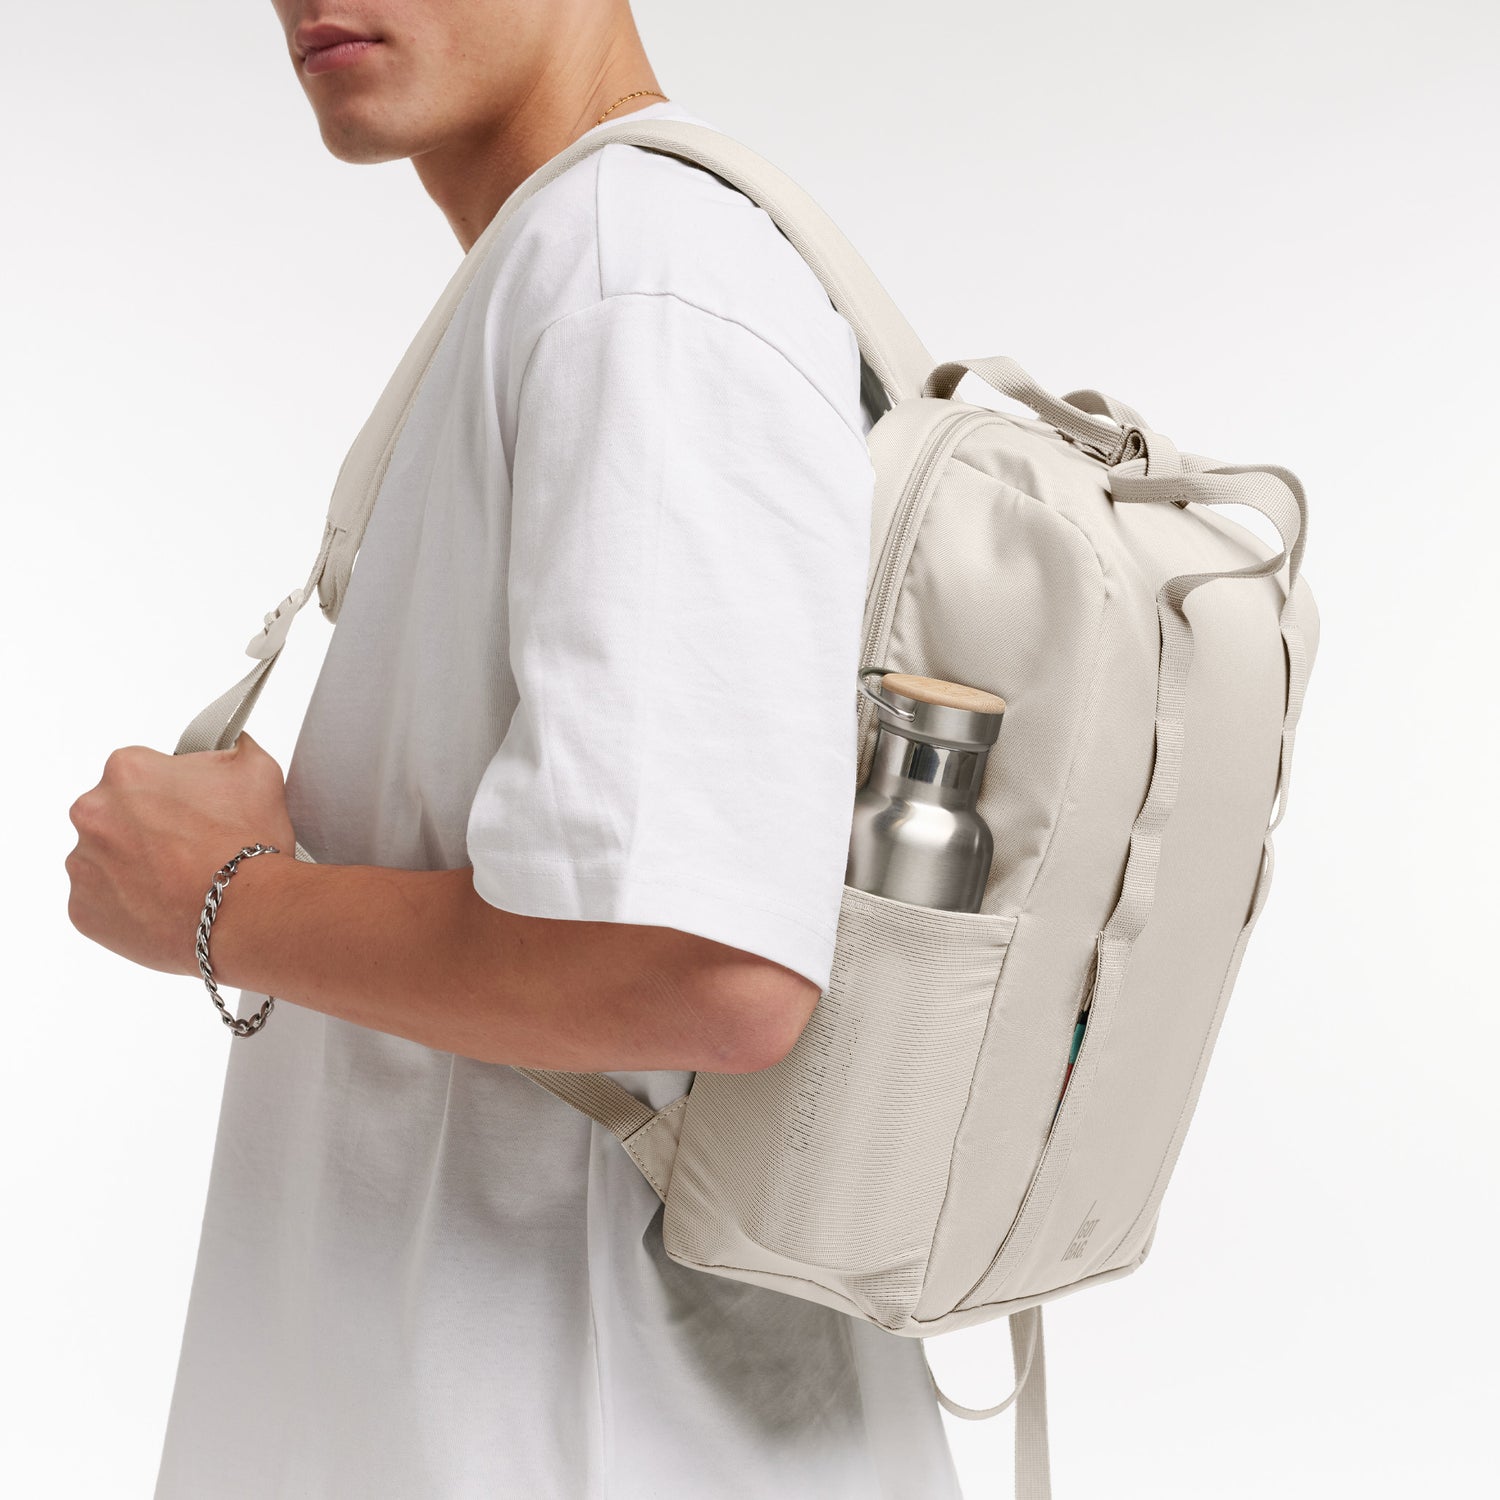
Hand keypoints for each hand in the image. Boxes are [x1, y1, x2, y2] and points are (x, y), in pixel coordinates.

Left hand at [65, 732, 297, 977]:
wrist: (244, 913)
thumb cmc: (247, 846)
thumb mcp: (258, 772)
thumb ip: (234, 749)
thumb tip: (233, 745)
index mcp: (127, 770)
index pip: (143, 772)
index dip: (175, 792)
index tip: (194, 812)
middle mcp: (93, 812)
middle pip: (117, 814)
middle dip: (149, 828)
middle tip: (191, 847)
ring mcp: (83, 864)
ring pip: (106, 858)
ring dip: (136, 865)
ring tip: (180, 879)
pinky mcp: (82, 909)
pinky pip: (101, 901)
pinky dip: (128, 903)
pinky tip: (165, 903)